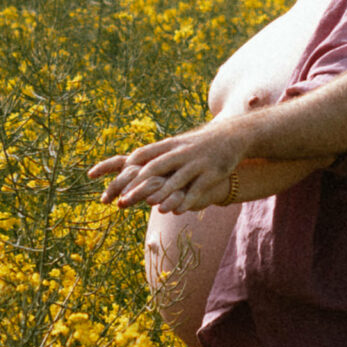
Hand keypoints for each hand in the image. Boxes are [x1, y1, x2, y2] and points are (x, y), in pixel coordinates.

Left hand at [89, 118, 246, 212]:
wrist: (233, 135)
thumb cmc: (199, 144)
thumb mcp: (179, 144)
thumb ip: (159, 154)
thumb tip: (131, 162)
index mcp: (170, 144)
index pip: (144, 153)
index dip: (128, 165)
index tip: (114, 178)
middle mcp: (181, 152)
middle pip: (156, 167)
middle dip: (138, 185)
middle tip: (123, 200)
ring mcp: (196, 162)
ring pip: (176, 180)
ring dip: (163, 194)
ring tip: (151, 205)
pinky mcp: (211, 173)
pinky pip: (196, 189)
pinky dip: (186, 201)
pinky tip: (177, 211)